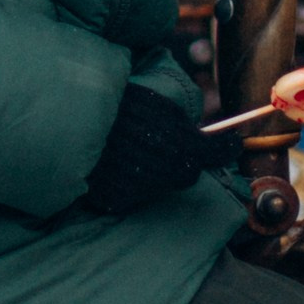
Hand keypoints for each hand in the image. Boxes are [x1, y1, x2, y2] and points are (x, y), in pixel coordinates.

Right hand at [83, 84, 242, 214]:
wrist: (72, 121)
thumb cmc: (117, 105)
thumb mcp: (156, 103)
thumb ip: (183, 123)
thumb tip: (207, 135)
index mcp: (180, 143)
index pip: (216, 152)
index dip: (226, 148)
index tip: (230, 144)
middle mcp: (166, 171)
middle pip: (188, 173)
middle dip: (184, 160)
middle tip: (168, 144)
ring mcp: (142, 188)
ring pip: (161, 184)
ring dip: (157, 171)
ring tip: (137, 150)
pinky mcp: (117, 200)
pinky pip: (134, 193)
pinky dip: (131, 182)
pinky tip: (119, 164)